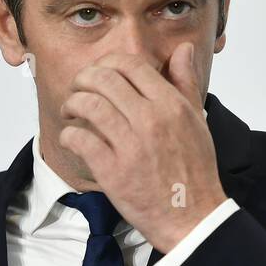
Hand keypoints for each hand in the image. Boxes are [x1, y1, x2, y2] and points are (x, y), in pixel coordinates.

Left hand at [58, 42, 226, 252]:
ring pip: (88, 106)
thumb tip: (182, 50)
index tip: (98, 73)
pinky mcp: (113, 171)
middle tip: (78, 89)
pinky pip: (80, 140)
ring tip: (70, 112)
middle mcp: (150, 120)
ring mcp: (130, 146)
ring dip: (72, 104)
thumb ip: (186, 83)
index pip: (130, 65)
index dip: (106, 64)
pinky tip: (71, 138)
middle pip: (104, 80)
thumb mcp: (197, 121)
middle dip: (83, 79)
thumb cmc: (193, 169)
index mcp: (171, 105)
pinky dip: (69, 135)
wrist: (191, 215)